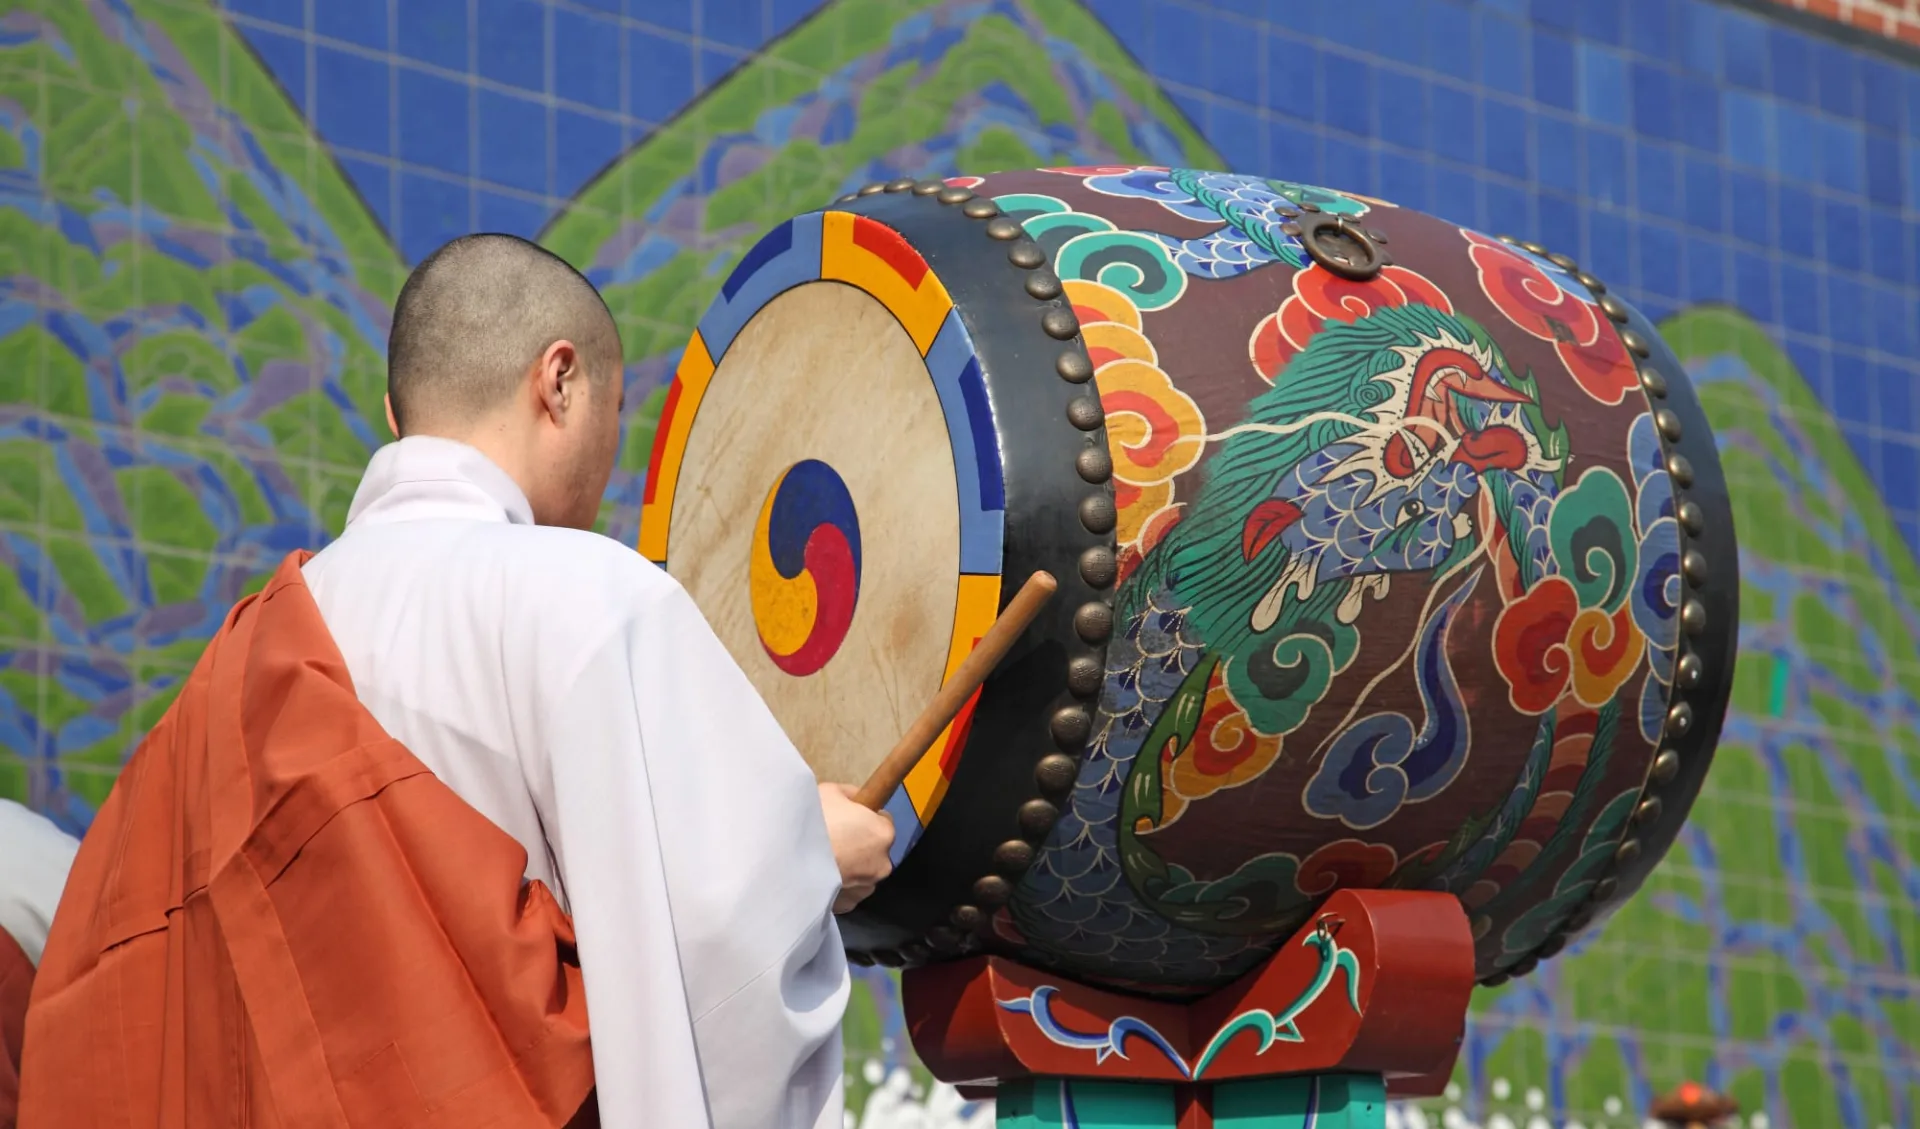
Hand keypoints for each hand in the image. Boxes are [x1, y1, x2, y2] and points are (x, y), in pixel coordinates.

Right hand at [818, 783, 893, 913]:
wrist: (785, 860)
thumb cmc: (813, 821)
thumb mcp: (831, 791)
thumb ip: (851, 795)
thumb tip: (856, 800)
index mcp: (882, 834)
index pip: (884, 822)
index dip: (866, 818)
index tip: (848, 818)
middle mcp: (881, 864)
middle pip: (874, 850)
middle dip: (858, 845)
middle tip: (831, 838)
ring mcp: (864, 888)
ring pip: (861, 874)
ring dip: (849, 867)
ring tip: (822, 860)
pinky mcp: (847, 905)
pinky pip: (846, 891)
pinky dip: (837, 885)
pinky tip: (818, 876)